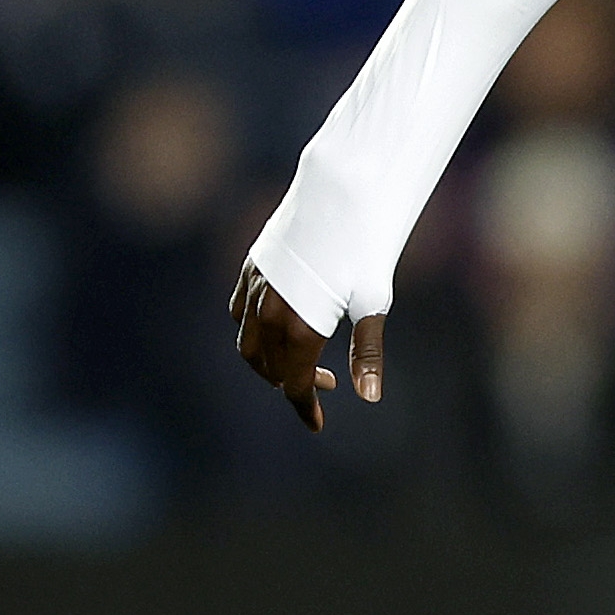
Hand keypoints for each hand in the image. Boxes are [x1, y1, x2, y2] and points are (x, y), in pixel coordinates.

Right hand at [230, 264, 381, 432]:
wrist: (342, 190)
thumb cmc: (366, 248)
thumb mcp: (373, 301)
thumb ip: (367, 351)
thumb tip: (370, 395)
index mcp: (302, 327)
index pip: (297, 384)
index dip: (306, 408)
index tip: (315, 424)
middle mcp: (271, 313)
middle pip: (273, 368)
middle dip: (296, 384)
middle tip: (325, 381)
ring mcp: (256, 291)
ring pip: (249, 346)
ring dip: (268, 365)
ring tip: (294, 364)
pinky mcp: (251, 269)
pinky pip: (240, 313)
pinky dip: (253, 332)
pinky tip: (274, 330)